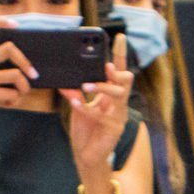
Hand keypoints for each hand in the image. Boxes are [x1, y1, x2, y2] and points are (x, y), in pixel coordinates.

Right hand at [0, 19, 36, 132]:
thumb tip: (24, 63)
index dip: (0, 21)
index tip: (16, 24)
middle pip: (9, 48)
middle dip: (26, 62)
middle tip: (34, 74)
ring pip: (16, 75)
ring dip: (24, 88)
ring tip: (19, 95)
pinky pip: (13, 93)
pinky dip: (15, 100)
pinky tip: (8, 104)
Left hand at [65, 46, 136, 178]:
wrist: (87, 157)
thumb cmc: (85, 131)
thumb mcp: (79, 107)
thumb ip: (76, 93)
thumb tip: (68, 82)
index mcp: (112, 96)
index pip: (118, 72)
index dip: (120, 54)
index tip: (119, 37)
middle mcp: (119, 104)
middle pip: (126, 80)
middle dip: (117, 71)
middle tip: (105, 67)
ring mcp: (118, 116)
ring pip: (119, 94)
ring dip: (102, 87)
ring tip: (85, 85)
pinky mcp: (113, 129)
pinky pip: (100, 113)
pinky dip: (85, 106)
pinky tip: (74, 101)